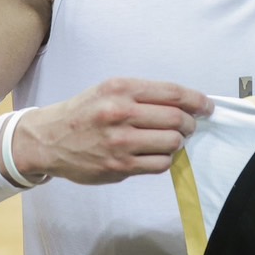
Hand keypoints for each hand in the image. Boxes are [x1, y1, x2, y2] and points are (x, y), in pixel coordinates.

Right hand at [11, 78, 213, 183]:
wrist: (48, 139)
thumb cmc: (85, 113)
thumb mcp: (110, 91)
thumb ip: (144, 95)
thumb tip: (186, 104)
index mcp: (122, 89)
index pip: (173, 93)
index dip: (197, 101)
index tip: (207, 106)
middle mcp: (121, 113)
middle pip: (176, 119)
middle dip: (189, 124)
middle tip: (188, 126)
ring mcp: (120, 142)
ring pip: (172, 143)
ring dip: (177, 142)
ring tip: (170, 140)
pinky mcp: (119, 166)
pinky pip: (159, 164)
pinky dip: (165, 160)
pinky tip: (156, 154)